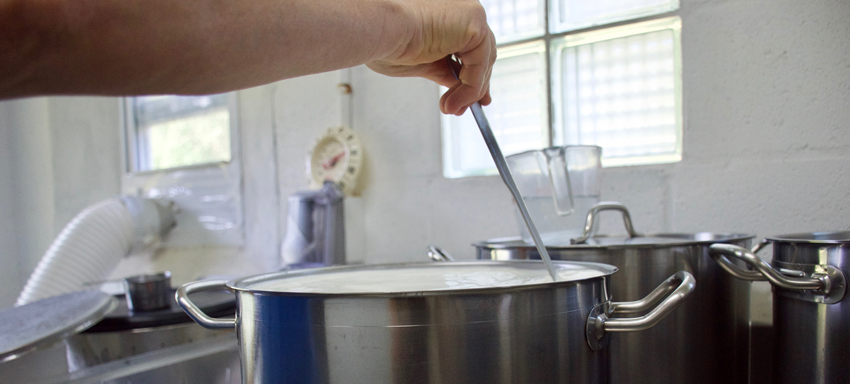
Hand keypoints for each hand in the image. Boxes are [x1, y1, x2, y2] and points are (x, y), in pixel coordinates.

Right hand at [366, 0, 495, 115]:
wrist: (378, 30)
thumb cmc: (387, 40)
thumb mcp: (423, 61)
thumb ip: (444, 70)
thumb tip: (460, 87)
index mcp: (449, 14)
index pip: (471, 47)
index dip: (473, 73)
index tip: (472, 97)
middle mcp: (462, 9)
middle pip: (481, 53)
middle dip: (474, 85)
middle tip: (460, 107)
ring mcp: (471, 14)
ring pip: (482, 61)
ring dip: (469, 91)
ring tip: (451, 108)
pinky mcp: (475, 25)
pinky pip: (479, 65)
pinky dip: (470, 88)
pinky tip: (453, 102)